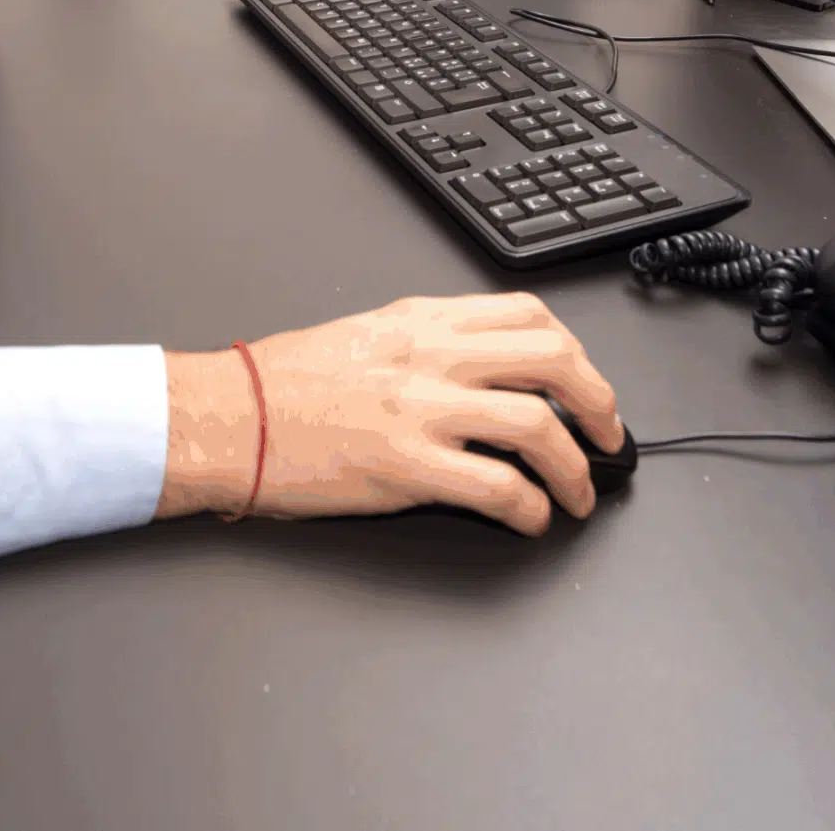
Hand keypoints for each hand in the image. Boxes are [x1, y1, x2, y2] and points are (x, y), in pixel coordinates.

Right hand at [157, 293, 625, 534]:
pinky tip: (531, 519)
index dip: (577, 352)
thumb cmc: (282, 383)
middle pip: (554, 360)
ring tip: (578, 494)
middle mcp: (431, 355)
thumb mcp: (368, 335)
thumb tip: (486, 366)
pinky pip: (498, 486)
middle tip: (608, 437)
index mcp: (423, 319)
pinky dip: (531, 507)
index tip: (586, 384)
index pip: (530, 315)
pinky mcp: (406, 465)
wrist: (226, 417)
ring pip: (538, 425)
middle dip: (599, 403)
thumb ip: (428, 341)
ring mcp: (421, 409)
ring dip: (576, 469)